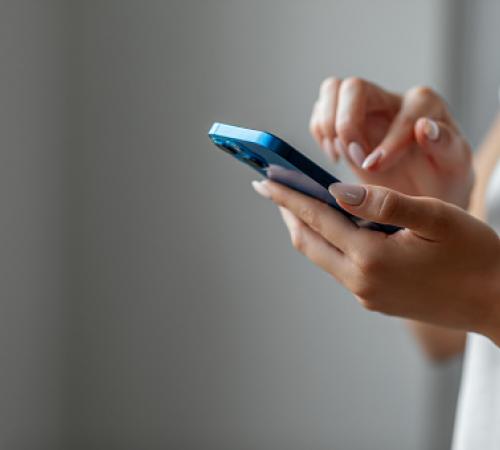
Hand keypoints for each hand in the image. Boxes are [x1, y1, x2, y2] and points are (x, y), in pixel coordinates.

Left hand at [252, 179, 499, 344]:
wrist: (499, 303)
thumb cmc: (477, 257)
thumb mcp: (436, 217)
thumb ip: (383, 202)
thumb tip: (337, 190)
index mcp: (372, 259)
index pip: (317, 219)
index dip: (288, 197)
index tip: (263, 181)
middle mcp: (361, 282)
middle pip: (309, 242)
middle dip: (289, 213)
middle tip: (273, 188)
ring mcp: (366, 295)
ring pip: (322, 256)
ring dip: (308, 228)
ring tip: (299, 202)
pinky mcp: (375, 300)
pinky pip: (340, 267)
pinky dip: (330, 242)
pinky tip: (336, 226)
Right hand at [309, 77, 473, 207]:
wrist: (422, 193)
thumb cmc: (441, 180)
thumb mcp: (455, 167)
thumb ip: (446, 146)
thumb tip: (424, 127)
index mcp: (425, 106)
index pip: (404, 111)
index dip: (389, 141)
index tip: (376, 169)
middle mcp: (391, 100)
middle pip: (354, 87)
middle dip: (347, 125)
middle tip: (355, 158)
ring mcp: (364, 108)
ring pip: (332, 90)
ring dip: (329, 126)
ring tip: (342, 155)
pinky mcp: (343, 122)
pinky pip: (319, 114)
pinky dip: (321, 135)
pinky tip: (337, 156)